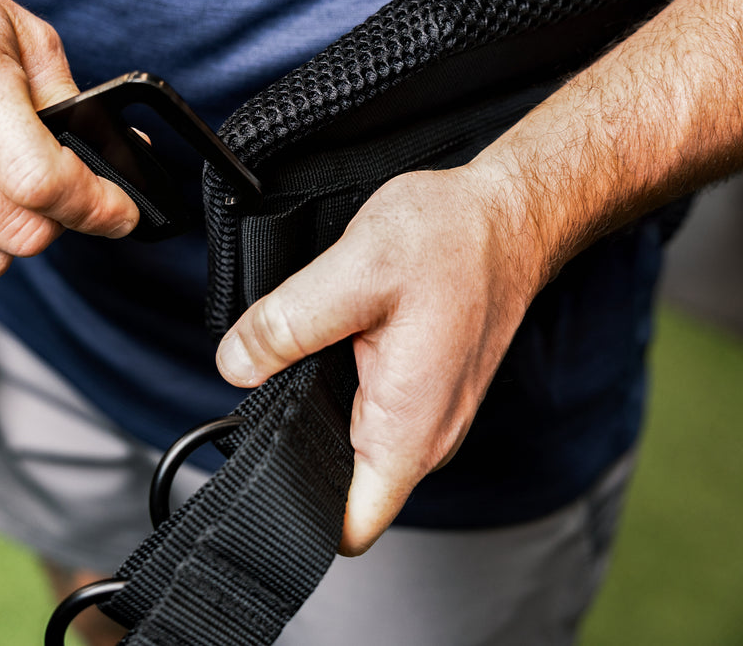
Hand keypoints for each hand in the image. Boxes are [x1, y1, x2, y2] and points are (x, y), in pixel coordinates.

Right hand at [0, 0, 137, 291]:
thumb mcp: (23, 38)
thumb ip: (73, 106)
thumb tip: (123, 161)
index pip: (40, 183)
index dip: (95, 208)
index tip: (119, 213)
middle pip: (18, 234)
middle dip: (57, 220)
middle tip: (56, 192)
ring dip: (9, 239)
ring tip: (1, 192)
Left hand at [216, 166, 541, 554]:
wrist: (507, 217)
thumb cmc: (453, 241)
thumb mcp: (352, 273)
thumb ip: (285, 326)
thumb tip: (235, 365)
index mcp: (407, 429)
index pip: (351, 527)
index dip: (298, 516)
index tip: (259, 477)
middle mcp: (425, 437)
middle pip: (344, 490)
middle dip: (298, 452)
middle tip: (270, 391)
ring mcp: (430, 418)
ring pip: (355, 449)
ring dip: (320, 415)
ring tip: (301, 362)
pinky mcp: (427, 393)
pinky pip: (372, 417)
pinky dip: (343, 392)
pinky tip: (331, 348)